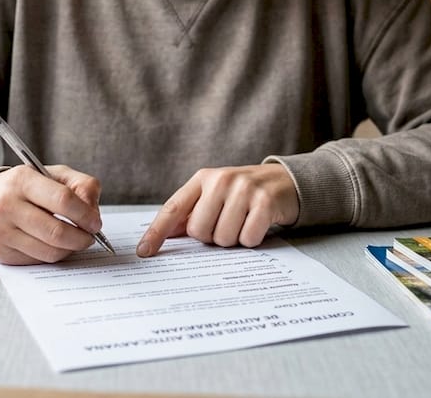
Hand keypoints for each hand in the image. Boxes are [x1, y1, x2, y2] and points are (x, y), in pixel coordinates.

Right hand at [0, 164, 103, 264]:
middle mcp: (6, 206)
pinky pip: (38, 261)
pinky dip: (53, 255)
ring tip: (73, 240)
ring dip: (69, 249)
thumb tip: (93, 213)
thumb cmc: (25, 188)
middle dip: (81, 238)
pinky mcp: (0, 252)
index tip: (95, 223)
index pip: (62, 200)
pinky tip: (53, 244)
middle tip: (90, 237)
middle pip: (56, 232)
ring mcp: (1, 232)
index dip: (85, 214)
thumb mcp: (53, 175)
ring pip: (49, 252)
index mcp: (22, 180)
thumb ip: (81, 186)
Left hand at [136, 164, 298, 256]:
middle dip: (211, 236)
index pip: (173, 208)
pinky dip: (251, 239)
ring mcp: (244, 190)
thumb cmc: (244, 194)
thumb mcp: (215, 195)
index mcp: (203, 179)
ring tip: (243, 222)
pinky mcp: (264, 203)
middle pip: (199, 231)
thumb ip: (190, 213)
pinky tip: (257, 224)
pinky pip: (247, 239)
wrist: (285, 182)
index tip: (145, 252)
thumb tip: (163, 236)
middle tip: (226, 223)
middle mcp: (221, 180)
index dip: (157, 232)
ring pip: (222, 238)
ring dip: (233, 239)